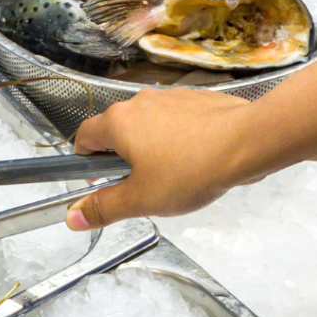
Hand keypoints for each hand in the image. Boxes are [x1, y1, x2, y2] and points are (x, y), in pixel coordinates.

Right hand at [65, 88, 255, 230]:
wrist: (245, 143)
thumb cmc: (190, 171)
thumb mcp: (141, 200)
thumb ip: (104, 208)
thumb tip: (72, 217)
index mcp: (118, 123)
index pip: (84, 136)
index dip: (85, 162)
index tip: (99, 182)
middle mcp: (139, 102)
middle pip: (117, 131)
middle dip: (122, 159)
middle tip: (140, 188)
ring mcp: (169, 98)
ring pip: (147, 126)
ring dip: (150, 150)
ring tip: (172, 178)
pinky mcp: (195, 101)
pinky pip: (175, 122)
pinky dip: (176, 141)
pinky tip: (194, 162)